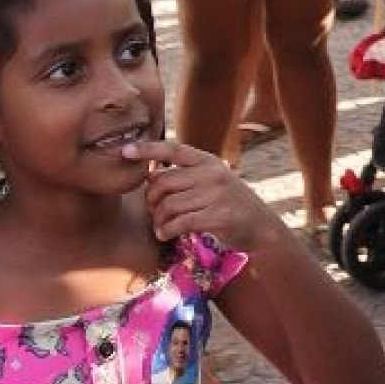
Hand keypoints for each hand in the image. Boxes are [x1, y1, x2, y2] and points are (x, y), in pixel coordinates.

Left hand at [133, 137, 271, 251]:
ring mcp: (216, 195)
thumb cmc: (228, 203)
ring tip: (161, 226)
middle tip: (153, 211)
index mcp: (208, 161)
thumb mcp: (211, 181)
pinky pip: (180, 223)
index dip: (147, 149)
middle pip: (163, 183)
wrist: (260, 226)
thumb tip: (149, 176)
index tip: (125, 151)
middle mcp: (212, 174)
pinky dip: (167, 230)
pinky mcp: (218, 216)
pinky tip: (165, 234)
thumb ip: (185, 176)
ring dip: (158, 220)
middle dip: (151, 200)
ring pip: (169, 205)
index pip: (173, 149)